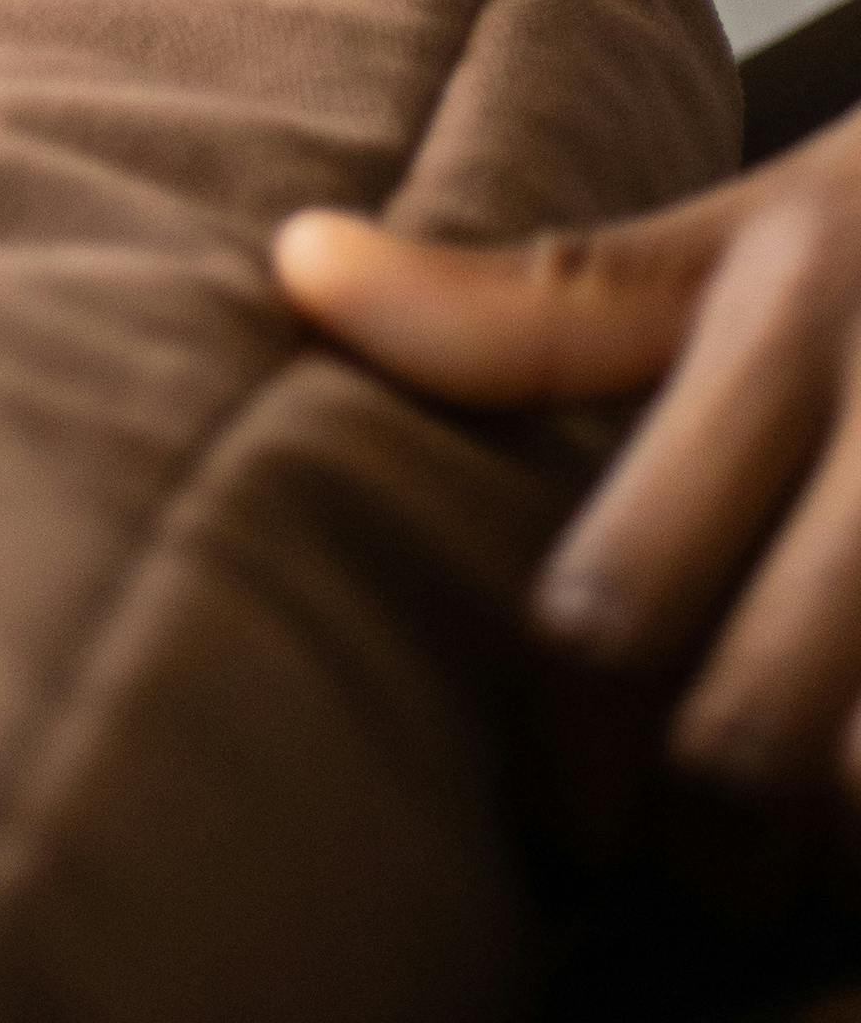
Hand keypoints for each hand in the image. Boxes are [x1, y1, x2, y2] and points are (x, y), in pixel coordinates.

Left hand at [278, 124, 860, 836]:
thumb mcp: (742, 233)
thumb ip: (538, 300)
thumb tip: (295, 262)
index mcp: (784, 329)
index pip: (612, 601)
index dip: (562, 758)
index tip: (564, 822)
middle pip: (746, 742)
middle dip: (699, 850)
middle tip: (686, 869)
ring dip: (829, 869)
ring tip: (801, 866)